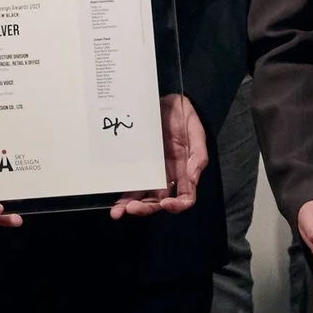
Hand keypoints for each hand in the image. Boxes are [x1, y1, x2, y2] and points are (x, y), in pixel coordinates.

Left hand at [111, 95, 208, 218]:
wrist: (165, 100)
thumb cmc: (183, 115)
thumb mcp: (195, 131)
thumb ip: (198, 155)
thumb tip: (192, 178)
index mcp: (184, 171)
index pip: (184, 197)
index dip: (177, 205)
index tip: (165, 204)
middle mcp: (168, 176)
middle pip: (159, 202)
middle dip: (146, 209)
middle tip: (132, 208)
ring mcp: (152, 172)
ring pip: (143, 197)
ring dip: (131, 207)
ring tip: (118, 212)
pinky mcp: (138, 165)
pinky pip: (131, 184)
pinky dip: (123, 196)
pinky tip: (115, 203)